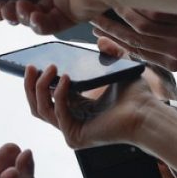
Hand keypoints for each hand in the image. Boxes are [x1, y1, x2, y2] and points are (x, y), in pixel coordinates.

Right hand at [22, 64, 170, 148]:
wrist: (146, 113)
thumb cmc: (136, 96)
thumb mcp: (118, 69)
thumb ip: (111, 53)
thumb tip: (100, 40)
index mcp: (75, 108)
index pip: (46, 97)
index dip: (36, 82)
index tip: (33, 64)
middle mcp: (70, 122)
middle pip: (37, 106)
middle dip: (30, 85)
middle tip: (31, 66)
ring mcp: (71, 131)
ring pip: (41, 110)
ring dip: (41, 87)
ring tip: (50, 68)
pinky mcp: (75, 137)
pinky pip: (58, 113)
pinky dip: (59, 94)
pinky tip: (66, 78)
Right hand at [92, 9, 176, 71]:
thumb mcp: (170, 47)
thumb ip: (138, 49)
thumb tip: (105, 45)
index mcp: (172, 63)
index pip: (134, 52)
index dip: (113, 41)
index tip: (96, 32)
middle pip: (135, 39)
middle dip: (112, 27)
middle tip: (95, 18)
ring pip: (142, 24)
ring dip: (123, 13)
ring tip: (111, 4)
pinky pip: (155, 12)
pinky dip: (140, 4)